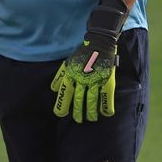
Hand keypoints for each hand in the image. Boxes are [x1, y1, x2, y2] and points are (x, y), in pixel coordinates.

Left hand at [51, 0, 127, 123]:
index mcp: (72, 73)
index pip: (65, 92)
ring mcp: (95, 78)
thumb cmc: (82, 53)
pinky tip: (106, 114)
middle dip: (77, 112)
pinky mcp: (107, 78)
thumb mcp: (68, 62)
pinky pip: (107, 95)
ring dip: (91, 112)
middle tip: (78, 120)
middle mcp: (82, 77)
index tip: (60, 113)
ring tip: (90, 119)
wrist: (99, 41)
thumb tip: (53, 89)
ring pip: (92, 100)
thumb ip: (60, 76)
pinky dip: (106, 105)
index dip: (62, 104)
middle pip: (78, 99)